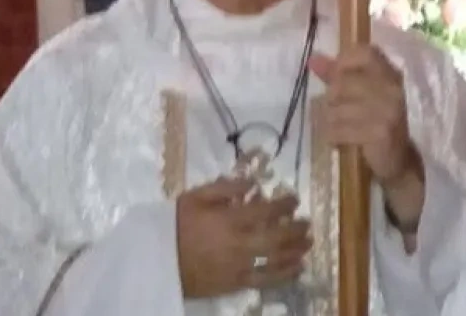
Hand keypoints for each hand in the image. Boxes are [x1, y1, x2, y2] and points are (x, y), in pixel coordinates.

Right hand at [176, 177, 312, 298]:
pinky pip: (266, 281)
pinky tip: (298, 269)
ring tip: (309, 243)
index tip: (295, 199)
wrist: (156, 261)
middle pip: (278, 236)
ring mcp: (239, 266)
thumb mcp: (195, 197)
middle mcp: (239, 243)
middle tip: (307, 223)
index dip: (285, 204)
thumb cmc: (175, 225)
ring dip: (297, 251)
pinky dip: (285, 275)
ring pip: (277, 259)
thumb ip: (225, 188)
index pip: (267, 210)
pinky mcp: (235, 284)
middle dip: (297, 228)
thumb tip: (253, 181)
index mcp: (229, 220)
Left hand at [310, 47, 418, 183]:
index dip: (343, 61)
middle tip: (335, 111)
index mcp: (390, 75)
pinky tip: (338, 140)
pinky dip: (332, 136)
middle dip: (331, 99)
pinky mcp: (379, 133)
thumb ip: (338, 75)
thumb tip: (312, 59)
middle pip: (343, 83)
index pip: (366, 53)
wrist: (400, 161)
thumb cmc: (377, 123)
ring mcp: (387, 111)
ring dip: (330, 121)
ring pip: (337, 109)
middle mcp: (391, 89)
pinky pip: (339, 130)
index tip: (334, 76)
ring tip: (337, 128)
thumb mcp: (363, 95)